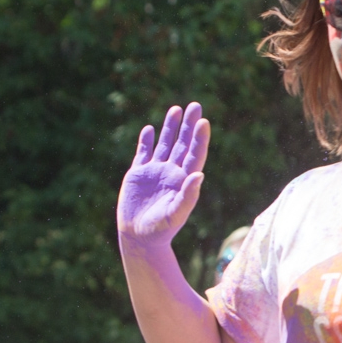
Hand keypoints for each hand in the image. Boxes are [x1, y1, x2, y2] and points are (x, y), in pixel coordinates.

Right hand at [117, 103, 209, 249]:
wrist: (139, 238)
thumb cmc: (161, 230)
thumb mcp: (176, 214)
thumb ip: (188, 195)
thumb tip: (199, 175)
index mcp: (184, 181)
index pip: (195, 154)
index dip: (199, 138)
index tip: (203, 121)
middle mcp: (172, 173)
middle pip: (182, 144)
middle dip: (188, 125)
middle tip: (195, 105)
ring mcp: (155, 172)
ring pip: (164, 144)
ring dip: (170, 127)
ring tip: (175, 109)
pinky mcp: (138, 174)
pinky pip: (143, 153)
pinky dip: (146, 141)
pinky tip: (150, 129)